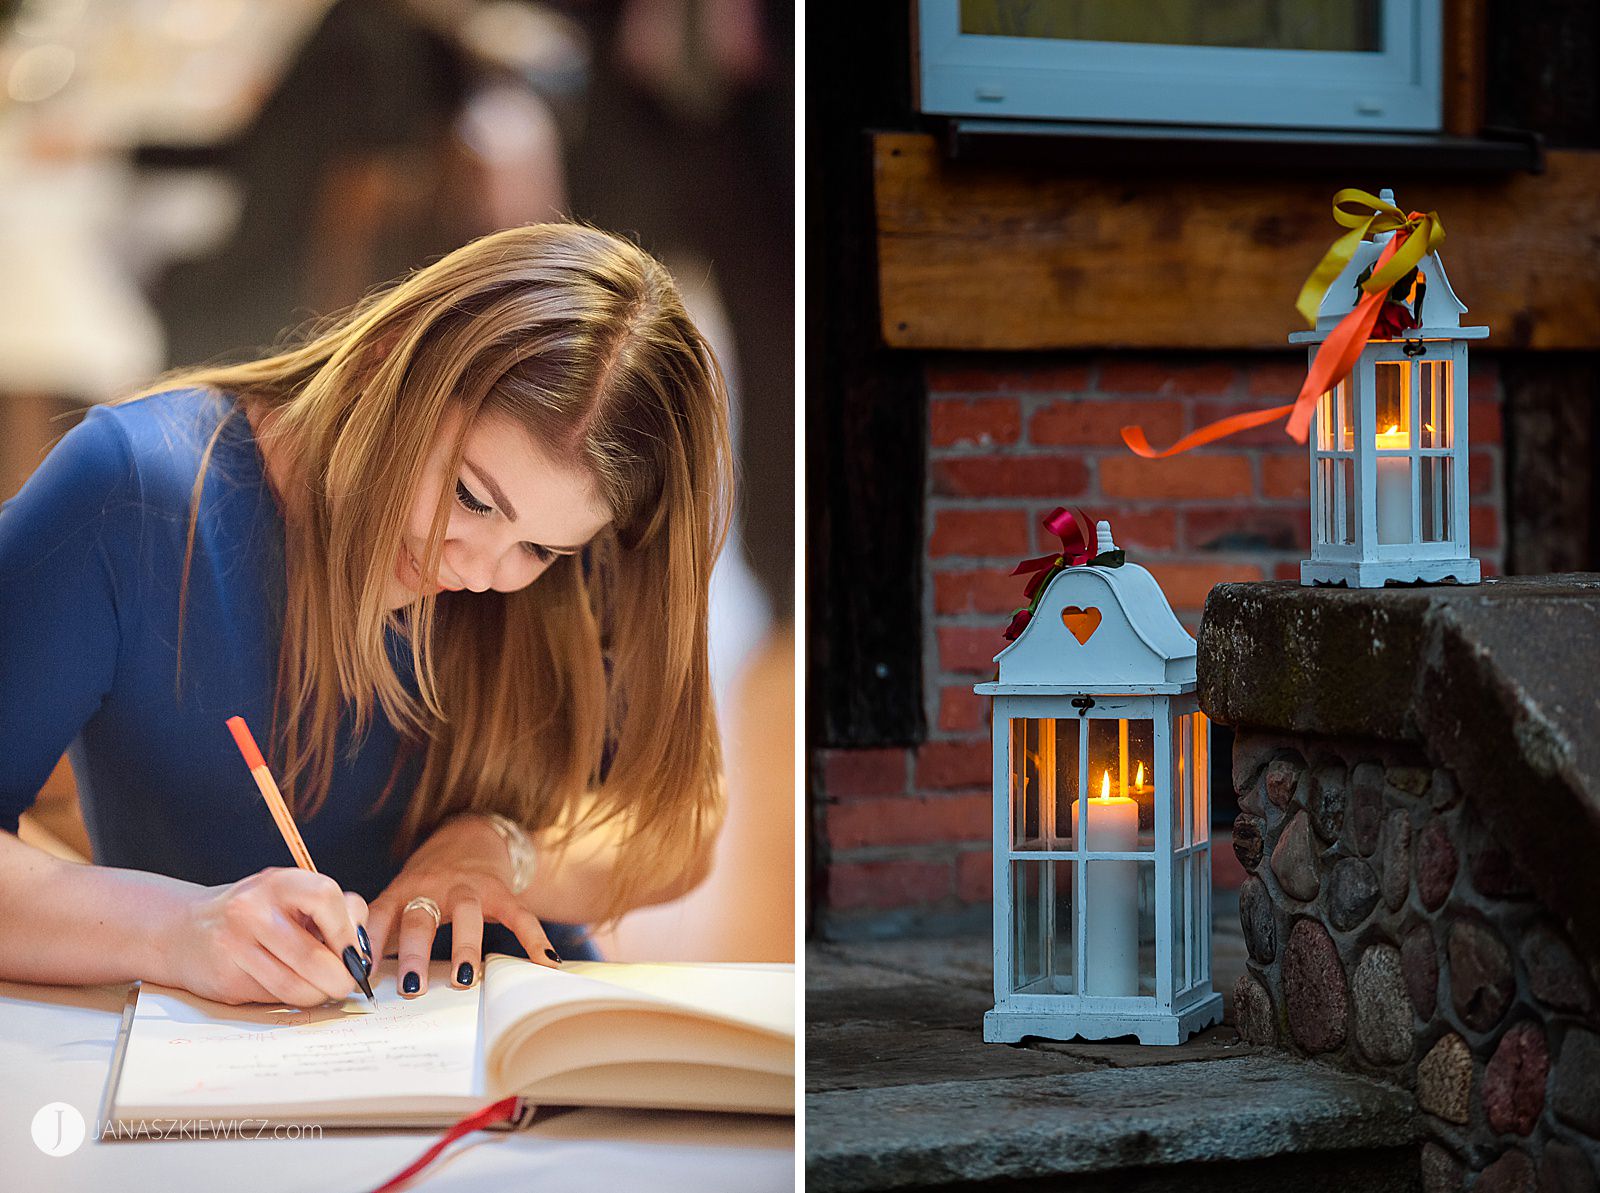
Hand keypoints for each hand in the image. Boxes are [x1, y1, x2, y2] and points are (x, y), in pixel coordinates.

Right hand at [167, 868, 370, 1005]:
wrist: (184, 930)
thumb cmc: (256, 913)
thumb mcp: (291, 896)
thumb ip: (330, 912)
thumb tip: (362, 950)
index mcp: (279, 882)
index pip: (326, 897)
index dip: (347, 930)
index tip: (354, 950)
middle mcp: (253, 909)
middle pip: (313, 956)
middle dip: (340, 977)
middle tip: (347, 983)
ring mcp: (235, 944)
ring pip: (294, 985)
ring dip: (319, 995)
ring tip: (325, 990)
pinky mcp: (226, 977)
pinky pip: (273, 997)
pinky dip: (293, 999)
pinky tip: (295, 989)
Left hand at [367, 814, 560, 998]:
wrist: (468, 837)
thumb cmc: (426, 881)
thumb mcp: (399, 897)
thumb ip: (382, 932)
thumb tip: (357, 977)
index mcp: (401, 891)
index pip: (378, 916)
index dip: (368, 943)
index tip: (361, 975)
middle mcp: (432, 887)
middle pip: (420, 918)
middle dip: (415, 952)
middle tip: (412, 986)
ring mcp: (468, 887)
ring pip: (466, 913)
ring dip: (464, 946)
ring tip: (465, 980)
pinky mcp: (499, 890)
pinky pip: (518, 915)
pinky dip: (533, 938)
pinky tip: (545, 962)